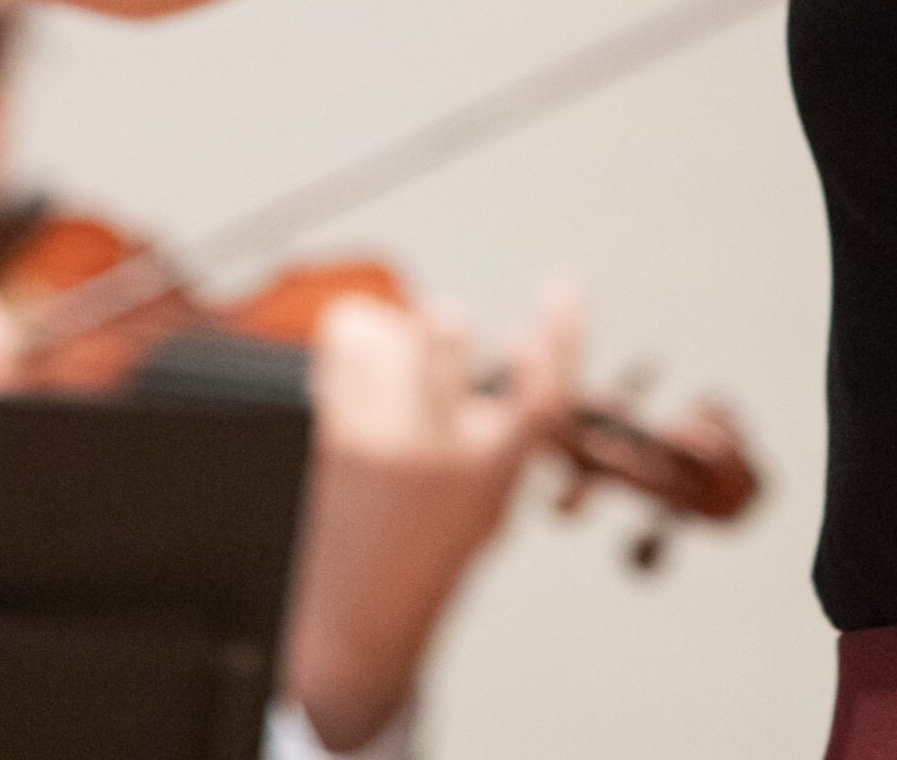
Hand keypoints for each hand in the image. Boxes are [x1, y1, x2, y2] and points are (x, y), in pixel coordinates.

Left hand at [281, 284, 581, 751]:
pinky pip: (338, 350)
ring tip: (393, 362)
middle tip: (442, 341)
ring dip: (395, 334)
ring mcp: (380, 440)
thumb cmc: (432, 550)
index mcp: (494, 472)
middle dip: (445, 329)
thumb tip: (520, 350)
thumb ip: (509, 431)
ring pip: (390, 332)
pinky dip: (349, 347)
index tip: (562, 290)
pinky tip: (355, 372)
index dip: (564, 333)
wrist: (363, 607)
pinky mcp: (332, 435)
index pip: (544, 389)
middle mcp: (439, 452)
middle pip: (447, 335)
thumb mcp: (496, 499)